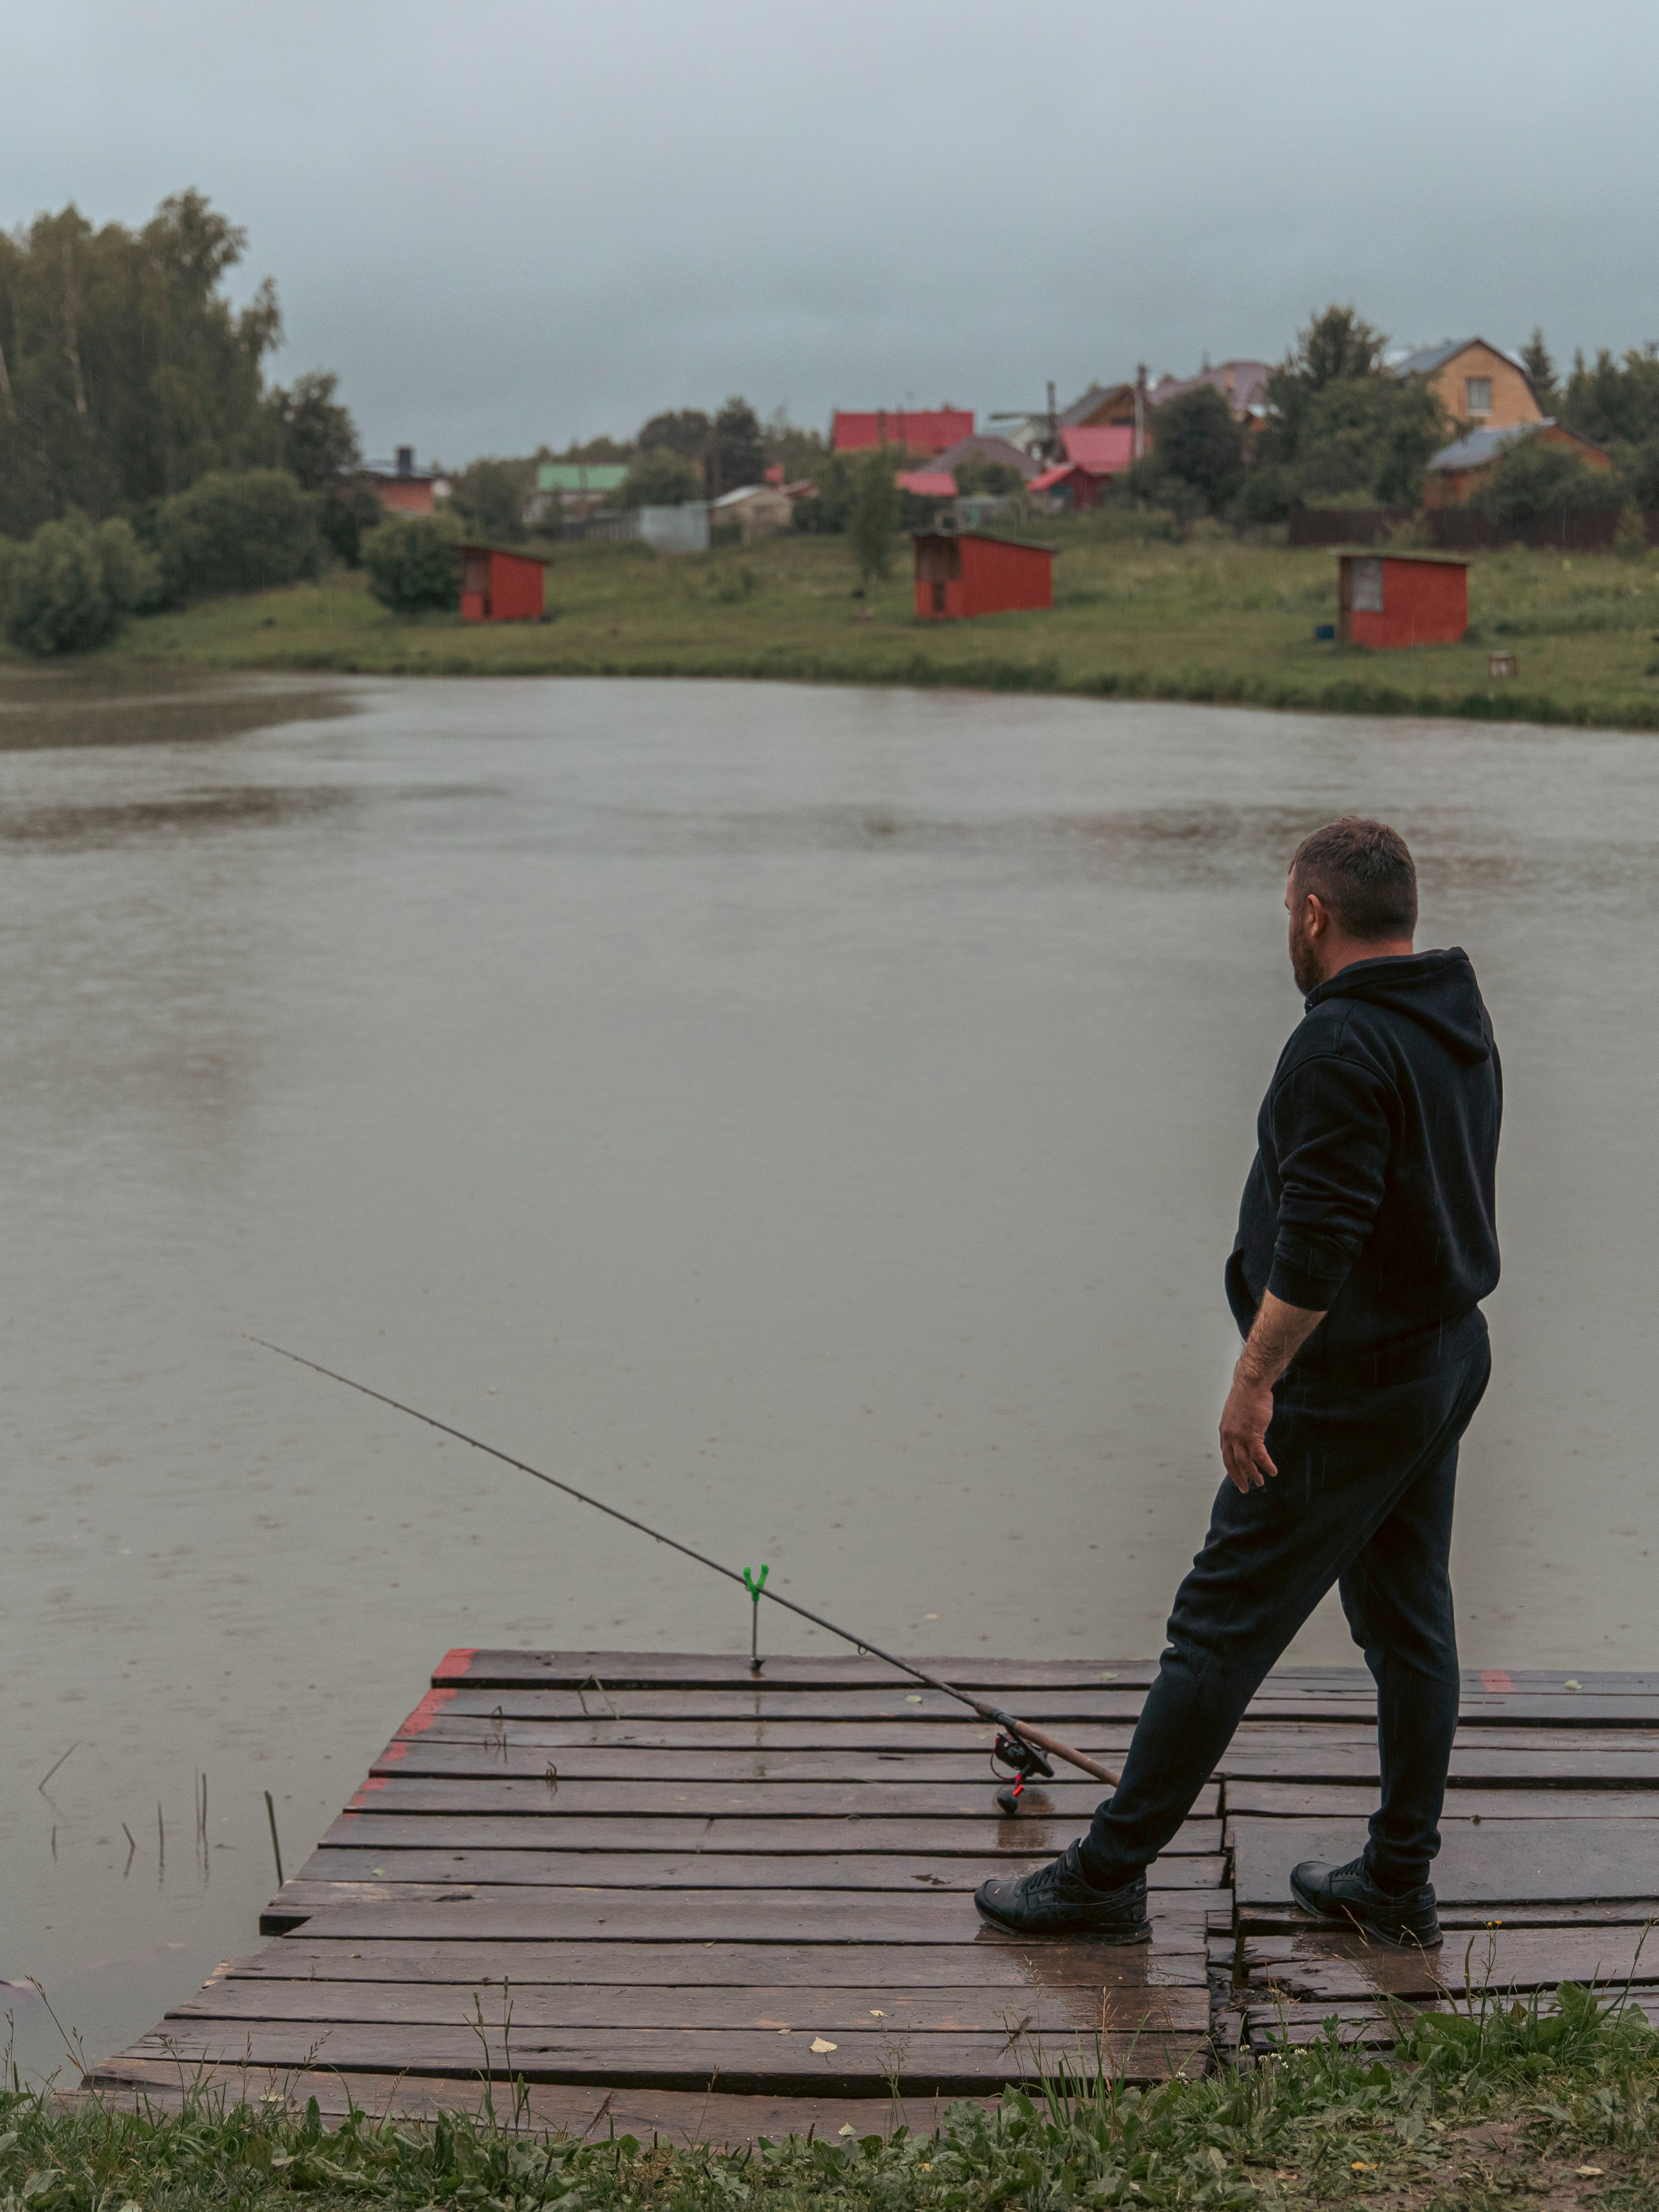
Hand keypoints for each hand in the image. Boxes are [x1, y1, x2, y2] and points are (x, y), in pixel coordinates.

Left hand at [1219, 1369, 1277, 1492]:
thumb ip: (1237, 1425)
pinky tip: (1272, 1471)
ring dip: (1253, 1475)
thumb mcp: (1235, 1413)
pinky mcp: (1253, 1434)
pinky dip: (1266, 1465)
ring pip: (1245, 1462)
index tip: (1236, 1477)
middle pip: (1232, 1463)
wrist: (1251, 1385)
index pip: (1226, 1455)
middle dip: (1238, 1478)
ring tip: (1260, 1483)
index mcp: (1224, 1431)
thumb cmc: (1246, 1396)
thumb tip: (1243, 1432)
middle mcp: (1229, 1436)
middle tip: (1244, 1489)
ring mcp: (1240, 1436)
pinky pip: (1260, 1456)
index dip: (1231, 1468)